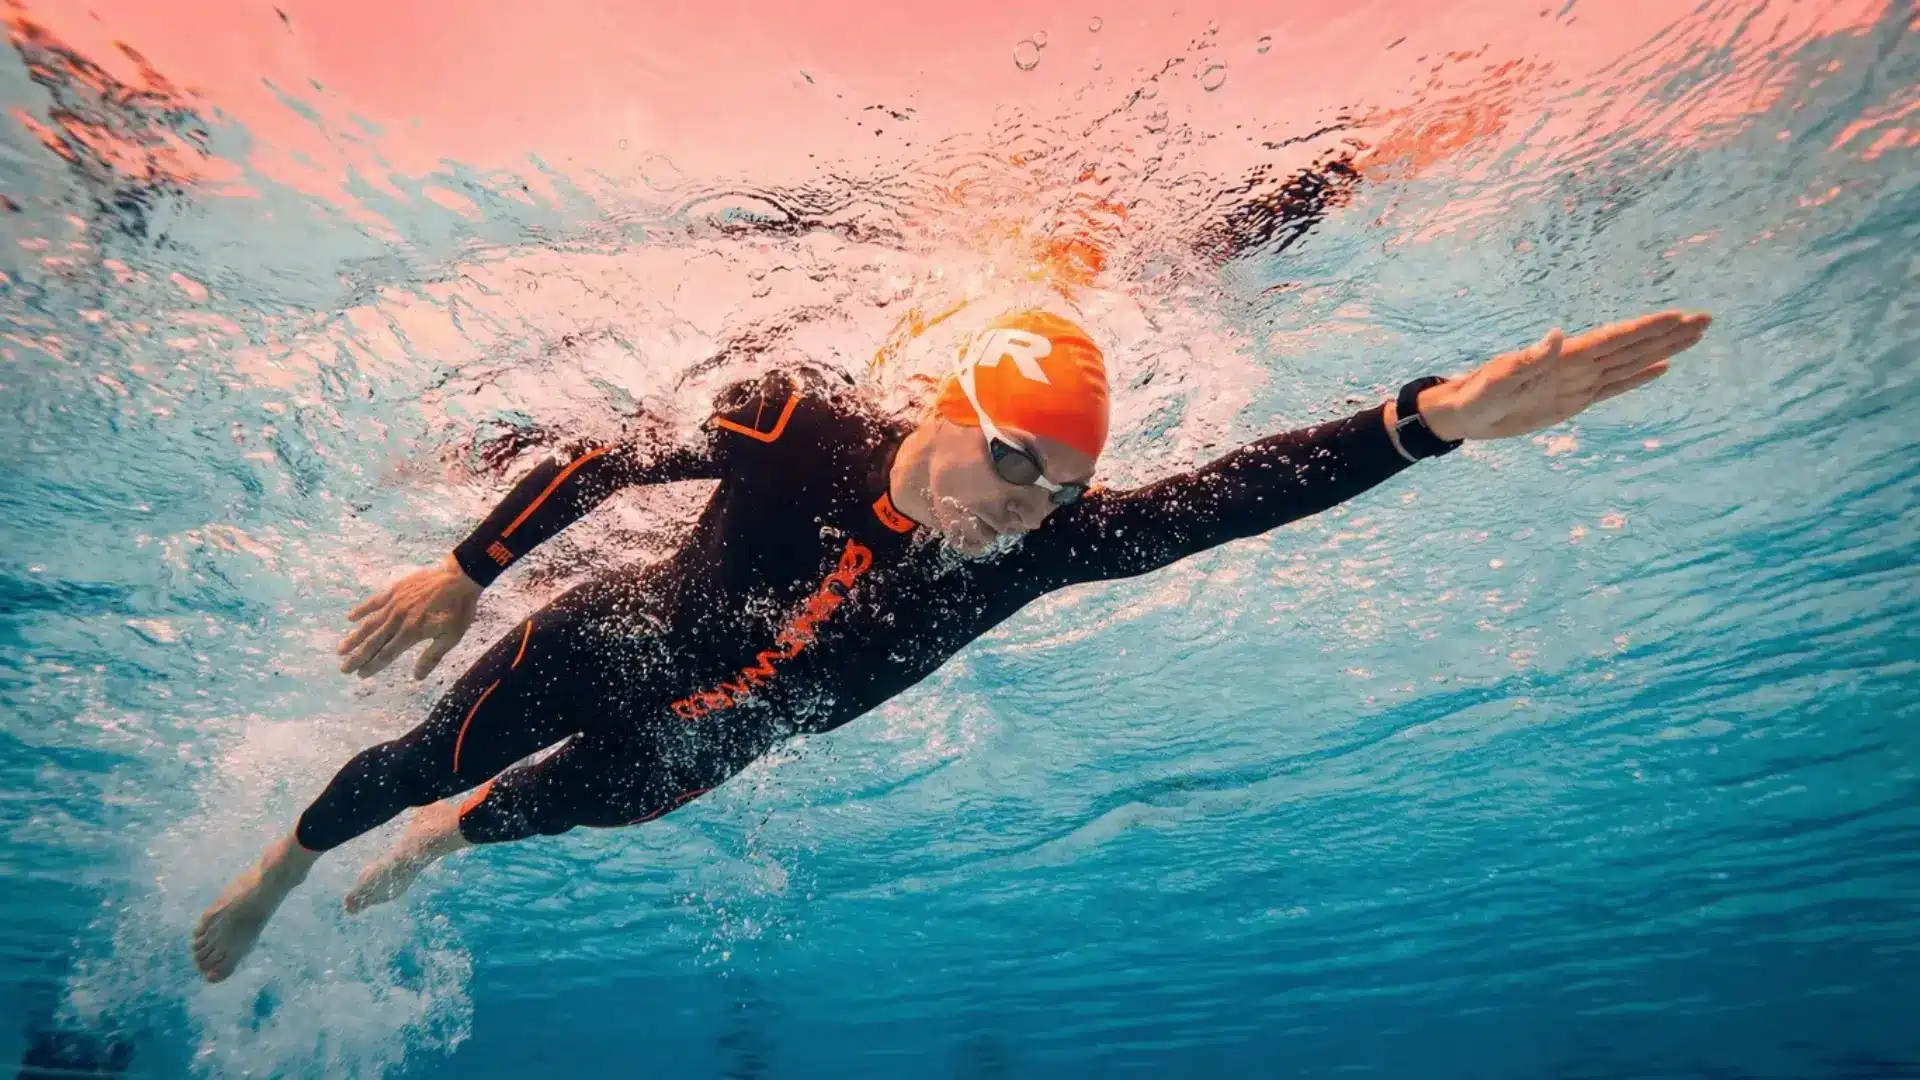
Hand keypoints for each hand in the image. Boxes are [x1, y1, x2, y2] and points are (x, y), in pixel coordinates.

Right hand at [338, 554, 480, 679]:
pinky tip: (350, 618)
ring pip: (369, 623)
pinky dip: (361, 610)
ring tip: (341, 649)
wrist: (459, 578)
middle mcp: (398, 619)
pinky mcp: (395, 590)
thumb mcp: (451, 637)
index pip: (387, 654)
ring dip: (354, 637)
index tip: (360, 675)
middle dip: (358, 657)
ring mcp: (394, 604)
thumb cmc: (458, 609)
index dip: (373, 666)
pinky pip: (374, 602)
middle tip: (344, 668)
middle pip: (373, 642)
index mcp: (411, 633)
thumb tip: (416, 677)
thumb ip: (431, 657)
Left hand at [1418, 310, 1711, 441]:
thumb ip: (1529, 359)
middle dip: (1669, 333)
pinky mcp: (1574, 400)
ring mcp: (1579, 382)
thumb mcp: (1499, 378)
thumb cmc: (1477, 394)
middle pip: (1633, 345)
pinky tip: (1662, 367)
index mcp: (1565, 357)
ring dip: (1662, 350)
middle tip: (1706, 319)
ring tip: (1694, 336)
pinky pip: (1614, 387)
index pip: (1616, 339)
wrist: (1465, 414)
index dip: (1648, 328)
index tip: (1680, 316)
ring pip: (1631, 363)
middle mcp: (1578, 365)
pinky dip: (1639, 377)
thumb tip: (1557, 336)